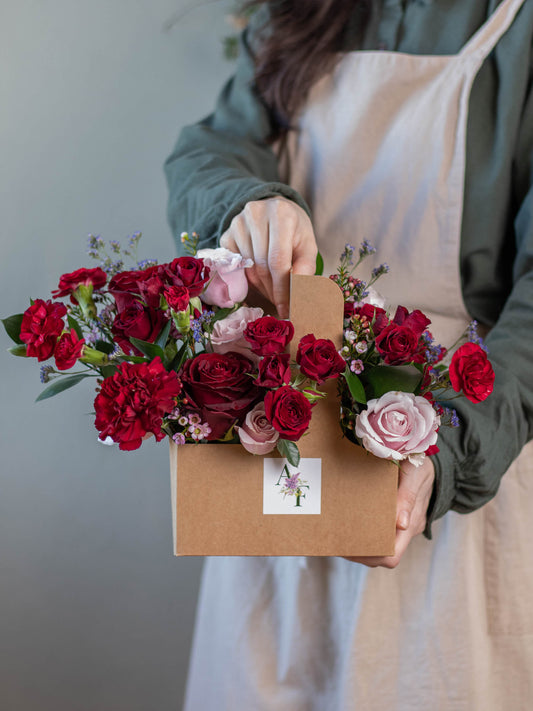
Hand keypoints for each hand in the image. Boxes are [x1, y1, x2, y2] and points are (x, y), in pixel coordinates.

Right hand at [219, 197, 317, 317]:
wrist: (277, 211)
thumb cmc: (295, 232)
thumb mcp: (307, 246)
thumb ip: (305, 268)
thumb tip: (296, 294)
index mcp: (281, 214)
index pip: (278, 260)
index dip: (281, 288)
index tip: (286, 308)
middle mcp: (256, 214)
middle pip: (261, 266)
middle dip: (272, 290)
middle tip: (280, 303)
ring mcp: (237, 223)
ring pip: (247, 268)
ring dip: (261, 286)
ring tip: (272, 288)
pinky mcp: (226, 233)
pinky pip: (235, 266)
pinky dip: (248, 278)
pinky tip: (259, 277)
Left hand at [344, 457, 434, 567]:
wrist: (429, 461)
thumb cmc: (421, 465)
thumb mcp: (415, 474)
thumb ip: (408, 497)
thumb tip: (401, 524)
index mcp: (413, 522)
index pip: (392, 556)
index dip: (370, 555)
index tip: (349, 546)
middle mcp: (407, 529)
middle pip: (380, 555)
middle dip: (359, 552)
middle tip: (337, 540)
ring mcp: (402, 525)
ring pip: (379, 546)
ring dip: (360, 543)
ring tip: (339, 532)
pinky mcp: (396, 518)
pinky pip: (380, 531)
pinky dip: (364, 530)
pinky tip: (349, 520)